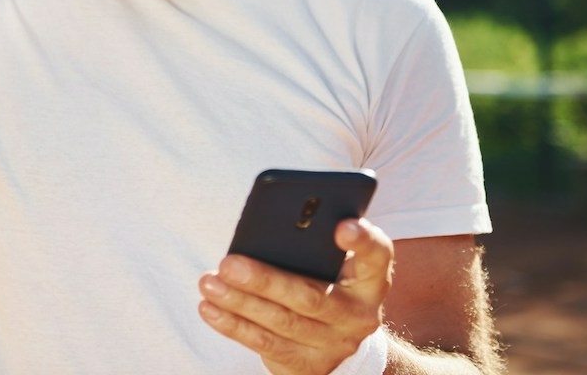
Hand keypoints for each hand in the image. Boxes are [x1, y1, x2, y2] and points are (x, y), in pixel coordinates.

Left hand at [199, 219, 393, 374]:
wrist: (338, 339)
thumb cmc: (325, 280)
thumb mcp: (331, 262)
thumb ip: (312, 243)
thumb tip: (264, 228)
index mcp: (370, 277)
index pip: (377, 254)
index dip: (362, 240)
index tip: (341, 226)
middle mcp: (359, 313)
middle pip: (311, 296)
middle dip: (265, 280)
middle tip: (228, 263)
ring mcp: (335, 344)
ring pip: (282, 323)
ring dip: (240, 303)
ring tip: (209, 283)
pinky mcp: (309, 365)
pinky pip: (266, 345)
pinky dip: (234, 325)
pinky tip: (210, 308)